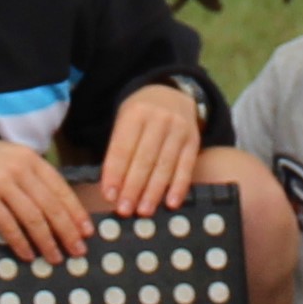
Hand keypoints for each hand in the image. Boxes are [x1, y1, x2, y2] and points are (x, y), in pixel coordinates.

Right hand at [0, 140, 92, 262]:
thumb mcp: (20, 164)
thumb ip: (39, 183)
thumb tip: (66, 216)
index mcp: (32, 161)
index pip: (61, 188)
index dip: (76, 212)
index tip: (87, 231)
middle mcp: (19, 170)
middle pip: (50, 205)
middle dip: (67, 230)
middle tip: (77, 250)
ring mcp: (0, 184)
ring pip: (32, 217)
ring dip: (47, 241)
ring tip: (56, 257)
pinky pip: (7, 224)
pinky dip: (20, 242)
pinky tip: (29, 254)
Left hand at [93, 83, 205, 216]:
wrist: (172, 94)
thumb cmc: (142, 114)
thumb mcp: (125, 121)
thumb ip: (119, 149)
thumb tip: (113, 187)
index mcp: (135, 113)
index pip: (122, 148)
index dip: (114, 173)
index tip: (108, 195)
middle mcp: (158, 120)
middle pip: (144, 159)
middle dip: (133, 187)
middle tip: (125, 208)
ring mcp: (179, 129)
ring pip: (164, 165)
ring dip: (153, 191)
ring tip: (144, 210)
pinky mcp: (193, 141)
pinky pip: (186, 166)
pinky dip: (179, 187)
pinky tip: (171, 203)